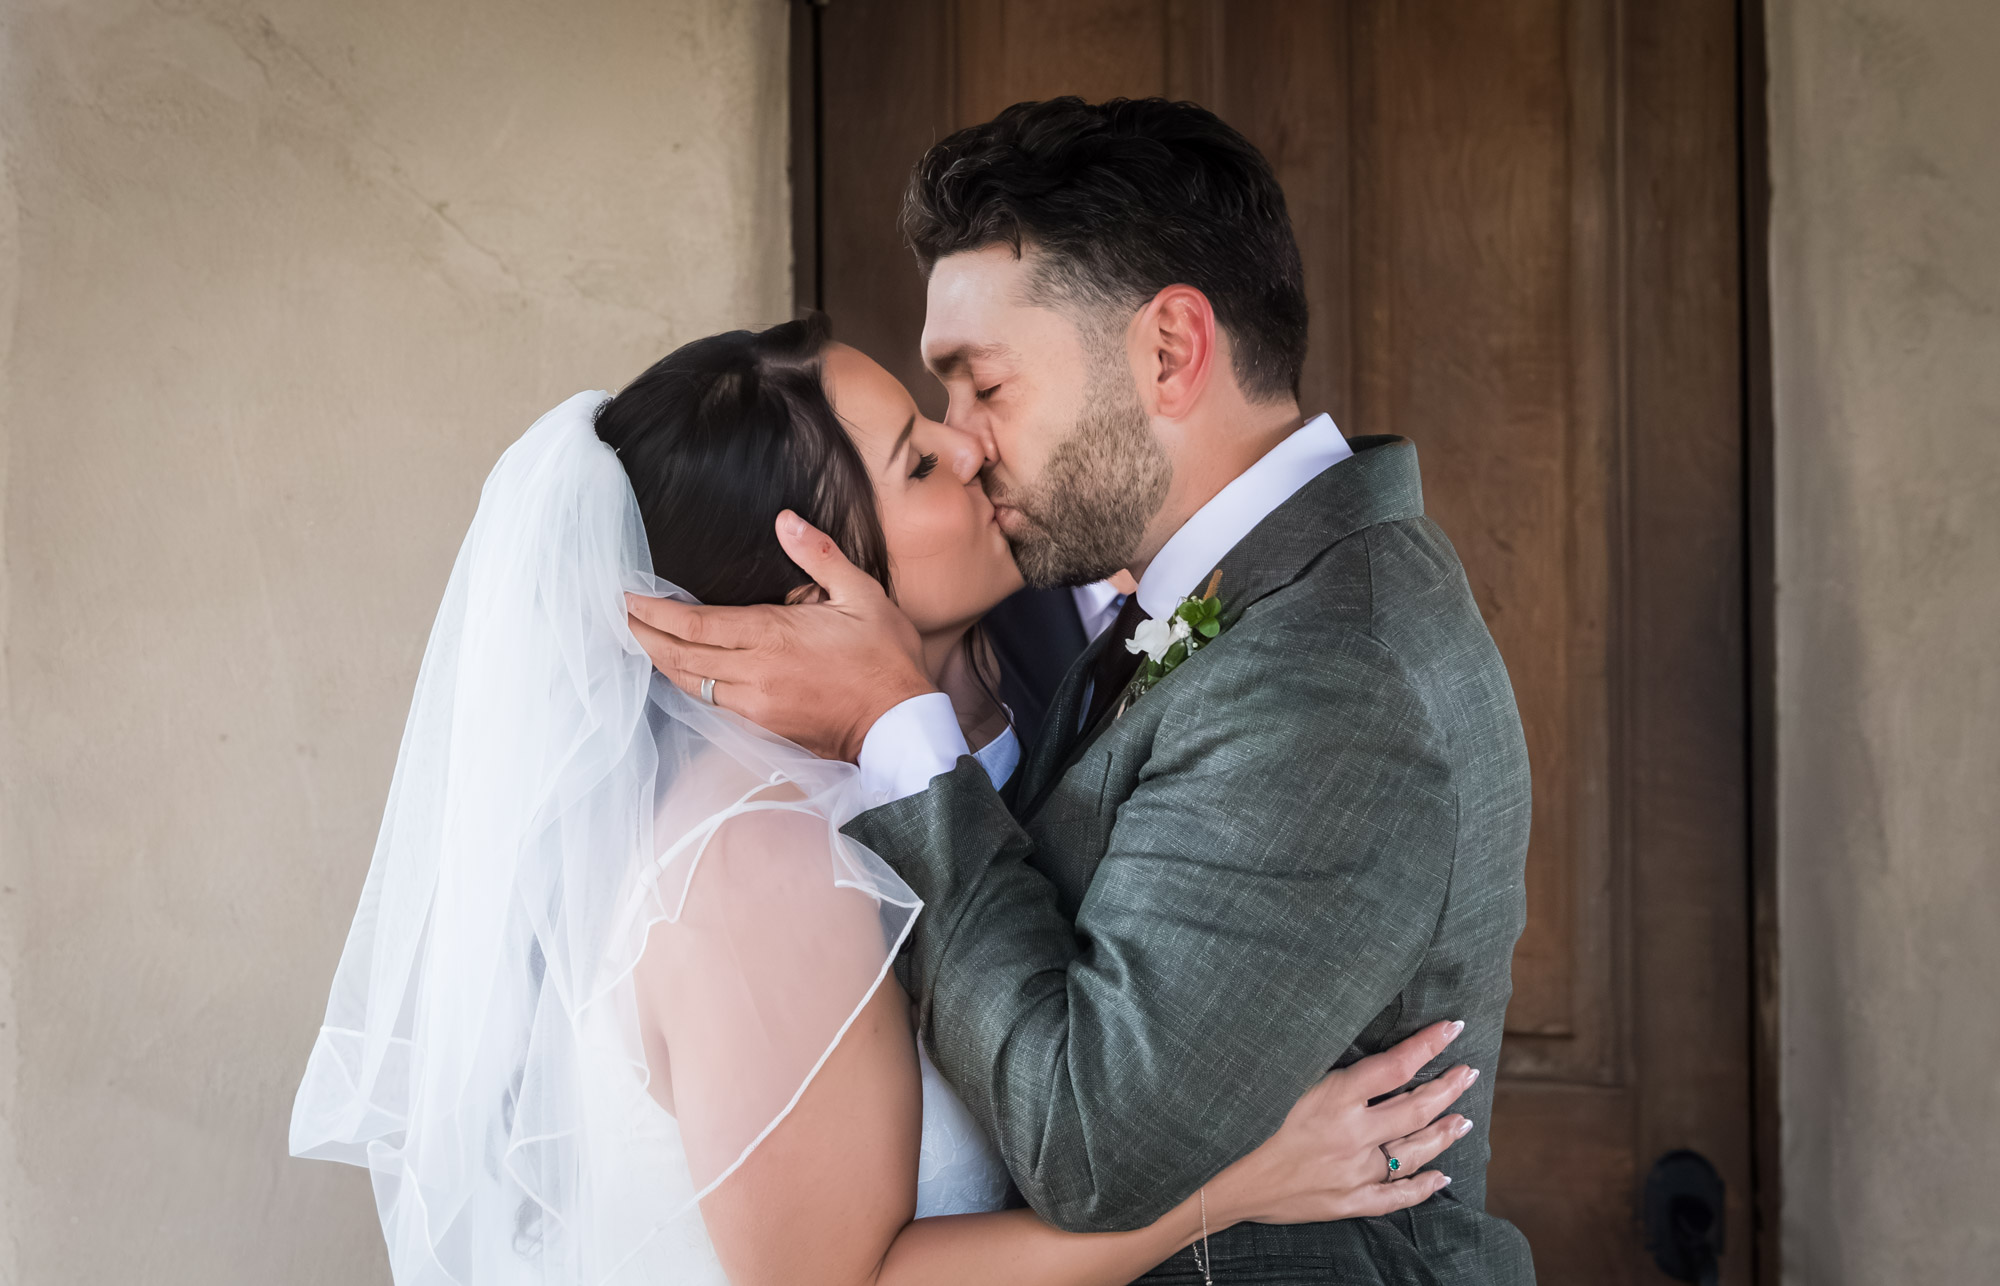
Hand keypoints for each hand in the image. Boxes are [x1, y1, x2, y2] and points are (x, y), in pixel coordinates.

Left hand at [625, 511, 934, 761]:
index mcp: (773, 636)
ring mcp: (755, 705)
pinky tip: (679, 671)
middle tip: (618, 615)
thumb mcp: (862, 594)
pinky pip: (710, 703)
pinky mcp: (762, 727)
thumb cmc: (885, 658)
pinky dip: (687, 683)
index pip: (694, 623)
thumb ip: (819, 555)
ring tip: (639, 639)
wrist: (899, 725)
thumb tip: (785, 521)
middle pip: (679, 656)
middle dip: (644, 635)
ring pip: (689, 683)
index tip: (628, 596)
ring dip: (660, 661)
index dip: (654, 611)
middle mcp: (755, 673)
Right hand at [1203, 1021, 1478, 1225]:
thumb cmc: (1242, 1119)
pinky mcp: (1346, 1203)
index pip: (1397, 1065)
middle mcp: (1352, 1134)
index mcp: (1335, 1097)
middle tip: (1467, 1073)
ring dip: (1443, 1133)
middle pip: (1416, 1108)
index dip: (1429, 1045)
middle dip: (1447, 1088)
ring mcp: (1353, 1172)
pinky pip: (1395, 1198)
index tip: (1453, 1028)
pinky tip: (1442, 1177)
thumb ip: (1321, 1066)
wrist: (1218, 1180)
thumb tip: (1353, 1040)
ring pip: (1414, 1152)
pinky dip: (1423, 1188)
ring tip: (1464, 1119)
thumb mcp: (1280, 1078)